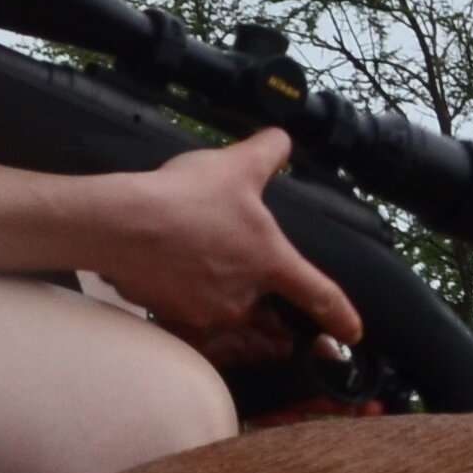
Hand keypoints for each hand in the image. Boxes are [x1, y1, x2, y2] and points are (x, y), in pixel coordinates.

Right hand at [71, 130, 365, 361]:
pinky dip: (188, 293)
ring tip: (200, 256)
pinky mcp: (175, 317)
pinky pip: (191, 310)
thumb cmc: (182, 199)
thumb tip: (282, 140)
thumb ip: (268, 152)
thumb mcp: (235, 164)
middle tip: (238, 261)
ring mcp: (209, 311)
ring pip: (228, 309)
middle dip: (261, 291)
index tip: (353, 333)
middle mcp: (245, 296)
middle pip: (267, 305)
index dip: (342, 316)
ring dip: (222, 290)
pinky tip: (173, 265)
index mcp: (270, 262)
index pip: (320, 295)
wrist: (120, 225)